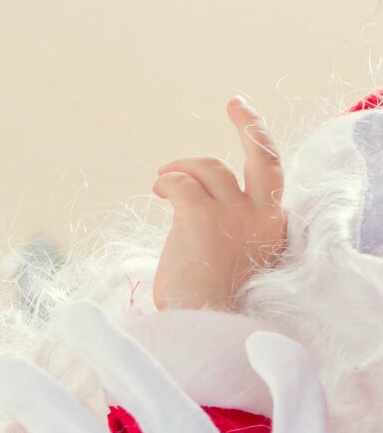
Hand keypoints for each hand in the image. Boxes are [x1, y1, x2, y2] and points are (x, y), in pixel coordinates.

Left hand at [153, 95, 286, 310]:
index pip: (272, 179)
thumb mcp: (232, 265)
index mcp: (273, 227)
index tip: (250, 126)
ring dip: (183, 166)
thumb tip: (193, 217)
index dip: (260, 149)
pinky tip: (157, 190)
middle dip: (251, 124)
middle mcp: (260, 216)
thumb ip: (227, 234)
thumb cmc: (210, 308)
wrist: (206, 328)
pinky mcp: (200, 217)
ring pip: (210, 167)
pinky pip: (181, 184)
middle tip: (235, 103)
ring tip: (162, 178)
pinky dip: (167, 182)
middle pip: (262, 155)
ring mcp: (233, 214)